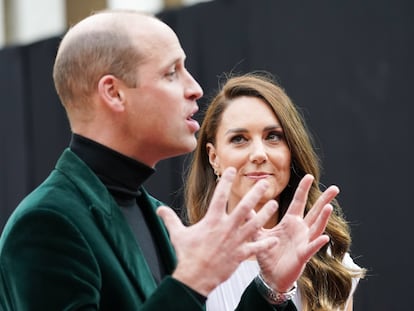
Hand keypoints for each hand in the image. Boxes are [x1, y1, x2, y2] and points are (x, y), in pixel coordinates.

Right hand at [157, 167, 278, 295]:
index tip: (232, 170)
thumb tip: (159, 209)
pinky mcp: (241, 254)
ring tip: (274, 203)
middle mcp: (227, 227)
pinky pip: (257, 248)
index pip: (220, 195)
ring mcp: (236, 240)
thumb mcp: (177, 234)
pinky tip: (275, 239)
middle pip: (245, 206)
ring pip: (255, 224)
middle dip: (255, 193)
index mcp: (212, 220)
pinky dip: (266, 243)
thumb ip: (170, 219)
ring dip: (266, 214)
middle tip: (265, 183)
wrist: (196, 277)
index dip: (226, 181)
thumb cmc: (187, 255)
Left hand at [256, 174, 336, 291]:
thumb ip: (253, 218)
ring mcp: (303, 242)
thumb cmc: (267, 254)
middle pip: (314, 212)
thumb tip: (243, 202)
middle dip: (324, 200)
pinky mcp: (303, 256)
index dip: (303, 189)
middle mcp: (300, 230)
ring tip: (329, 207)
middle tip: (334, 188)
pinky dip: (318, 243)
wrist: (270, 276)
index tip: (309, 176)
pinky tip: (324, 237)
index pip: (298, 202)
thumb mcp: (259, 233)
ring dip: (323, 218)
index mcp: (290, 222)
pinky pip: (311, 248)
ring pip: (316, 228)